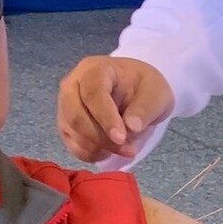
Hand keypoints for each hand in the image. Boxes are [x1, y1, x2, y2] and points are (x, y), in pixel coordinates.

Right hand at [58, 56, 173, 161]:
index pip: (93, 93)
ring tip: (126, 149)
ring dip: (99, 147)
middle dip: (102, 138)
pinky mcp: (66, 125)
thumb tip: (130, 128)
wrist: (136, 92)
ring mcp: (65, 106)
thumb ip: (145, 108)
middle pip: (76, 115)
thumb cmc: (144, 88)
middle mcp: (72, 85)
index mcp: (95, 69)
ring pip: (72, 132)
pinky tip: (111, 151)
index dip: (105, 118)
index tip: (121, 138)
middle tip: (129, 150)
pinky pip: (73, 145)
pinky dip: (92, 154)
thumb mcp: (157, 93)